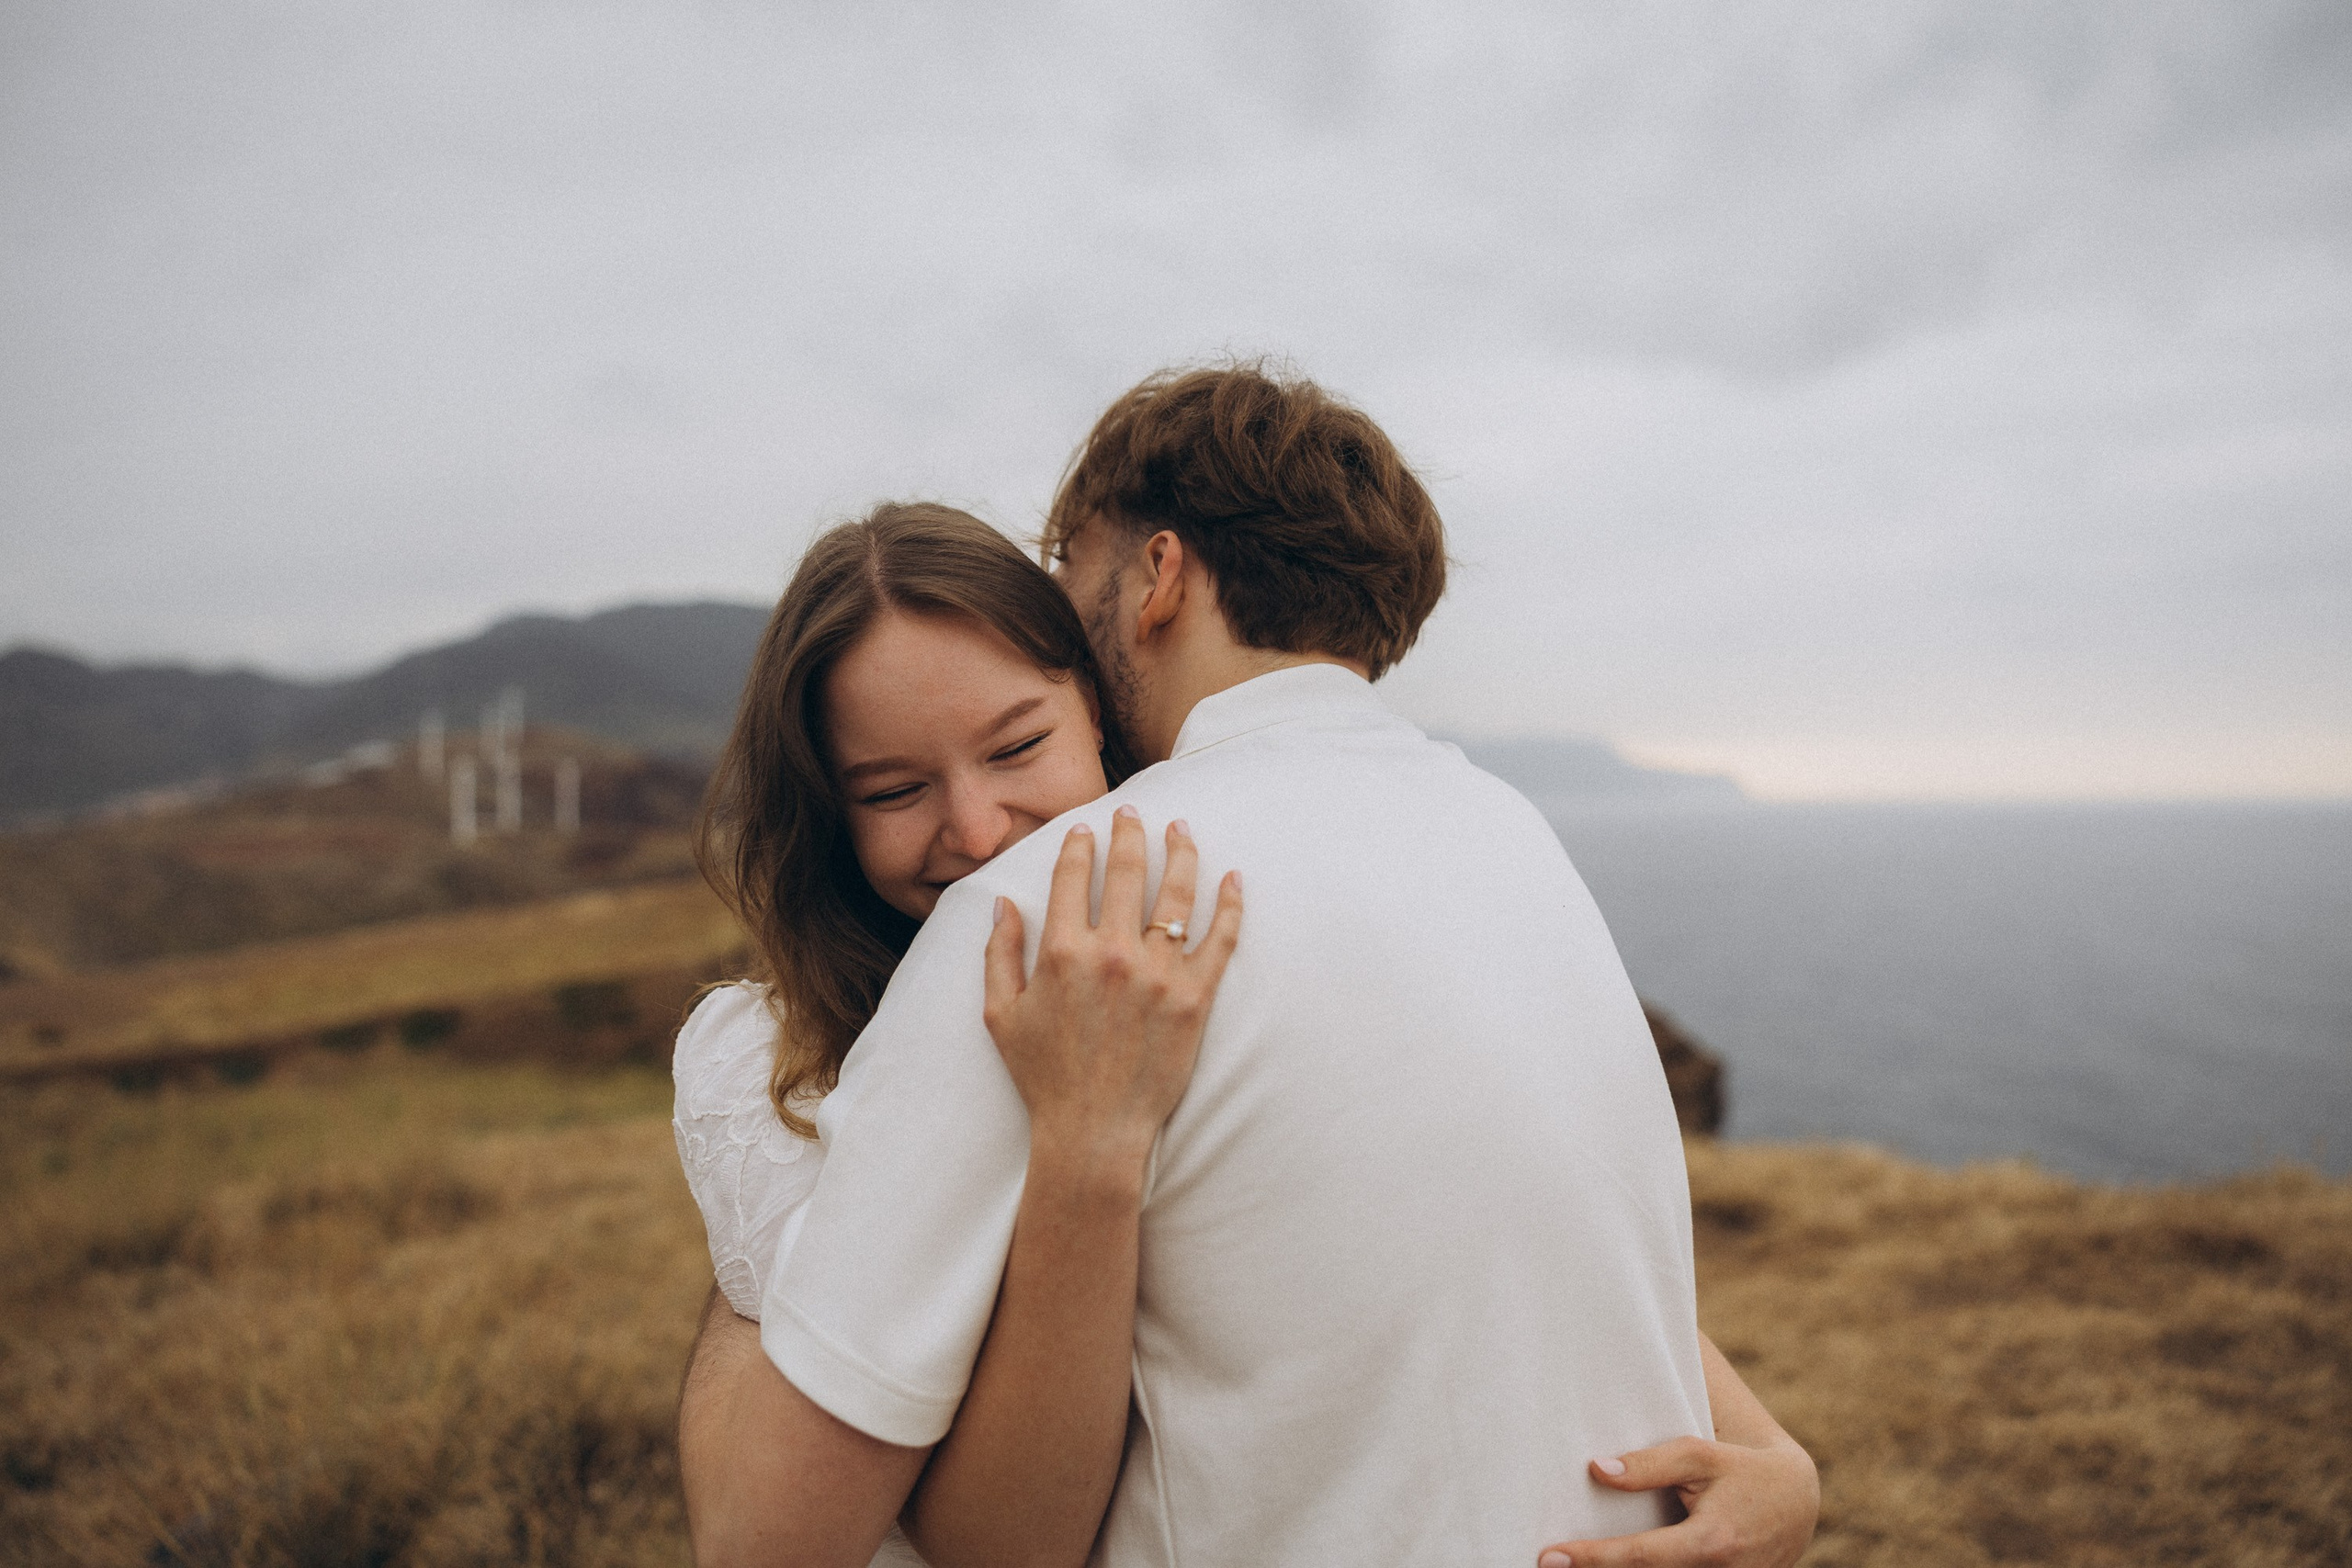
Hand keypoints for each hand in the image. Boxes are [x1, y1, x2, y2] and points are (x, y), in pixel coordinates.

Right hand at [982, 806, 1242, 1169]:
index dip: (1080, 845)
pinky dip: (1230, 904)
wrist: (1093, 1132)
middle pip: (1129, 871)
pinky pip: (1220, 939)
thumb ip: (999, 954)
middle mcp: (1113, 955)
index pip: (1076, 877)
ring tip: (1182, 828)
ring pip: (1178, 894)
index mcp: (1063, 952)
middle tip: (1133, 811)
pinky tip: (1233, 878)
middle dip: (1130, 832)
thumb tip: (1003, 902)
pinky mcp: (1195, 999)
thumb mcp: (1000, 1015)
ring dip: (1181, 851)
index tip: (1085, 827)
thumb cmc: (1043, 1076)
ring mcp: (1159, 975)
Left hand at [1536, 1433, 1818, 1567]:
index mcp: (1711, 1543)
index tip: (1549, 1556)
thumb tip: (1596, 1470)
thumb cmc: (1740, 1471)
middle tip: (1545, 1564)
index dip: (1591, 1559)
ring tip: (1571, 1564)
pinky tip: (1607, 1565)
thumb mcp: (1699, 1455)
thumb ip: (1648, 1465)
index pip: (1638, 1556)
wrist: (1795, 1504)